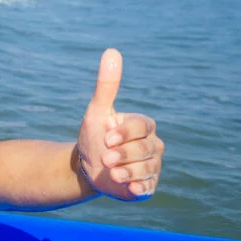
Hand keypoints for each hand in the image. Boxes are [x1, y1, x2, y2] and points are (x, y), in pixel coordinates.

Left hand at [76, 49, 163, 199]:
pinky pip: (150, 188)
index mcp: (144, 126)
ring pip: (147, 169)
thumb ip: (107, 85)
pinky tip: (131, 189)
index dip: (126, 133)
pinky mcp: (148, 185)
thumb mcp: (97, 112)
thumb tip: (111, 51)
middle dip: (123, 155)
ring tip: (111, 174)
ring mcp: (152, 166)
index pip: (143, 126)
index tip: (107, 138)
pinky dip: (141, 189)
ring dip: (127, 172)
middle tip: (105, 159)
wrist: (87, 168)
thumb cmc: (94, 136)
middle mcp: (152, 145)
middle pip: (145, 150)